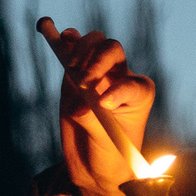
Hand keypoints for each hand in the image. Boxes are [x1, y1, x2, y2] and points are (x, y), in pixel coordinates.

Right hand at [37, 16, 154, 195]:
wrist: (93, 161)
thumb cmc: (109, 154)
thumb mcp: (105, 143)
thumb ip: (92, 121)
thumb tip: (77, 103)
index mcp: (139, 94)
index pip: (131, 83)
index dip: (119, 89)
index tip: (104, 104)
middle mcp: (120, 77)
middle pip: (112, 51)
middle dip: (98, 61)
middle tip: (85, 83)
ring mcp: (97, 72)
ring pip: (94, 44)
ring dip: (82, 49)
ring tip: (71, 67)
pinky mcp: (74, 73)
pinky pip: (72, 49)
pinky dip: (65, 40)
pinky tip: (56, 34)